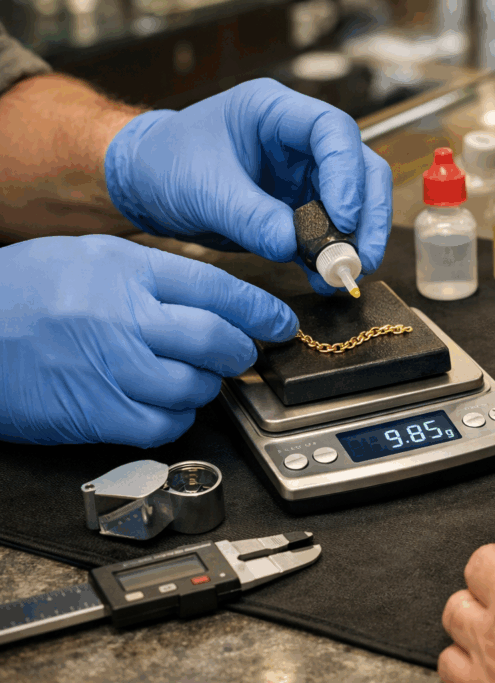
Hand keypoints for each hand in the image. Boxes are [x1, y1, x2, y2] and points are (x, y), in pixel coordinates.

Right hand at [0, 235, 296, 446]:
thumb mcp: (90, 256)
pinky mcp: (97, 413)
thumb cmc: (23, 292)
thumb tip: (215, 298)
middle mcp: (124, 318)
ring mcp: (111, 369)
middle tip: (243, 352)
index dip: (260, 310)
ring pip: (195, 387)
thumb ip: (154, 274)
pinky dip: (177, 418)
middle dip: (242, 351)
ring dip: (208, 386)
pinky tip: (167, 404)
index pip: (216, 289)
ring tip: (194, 375)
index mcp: (126, 270)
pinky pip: (164, 426)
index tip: (281, 321)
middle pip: (215, 341)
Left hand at [104, 79, 392, 294]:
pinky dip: (332, 258)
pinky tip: (325, 280)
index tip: (343, 217)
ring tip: (346, 273)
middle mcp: (298, 142)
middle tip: (362, 256)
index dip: (347, 174)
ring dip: (357, 240)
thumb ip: (249, 216)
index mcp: (274, 113)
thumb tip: (293, 245)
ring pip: (356, 202)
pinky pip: (330, 234)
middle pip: (360, 167)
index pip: (333, 131)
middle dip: (367, 213)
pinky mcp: (299, 210)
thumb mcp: (201, 188)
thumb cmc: (163, 165)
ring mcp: (303, 176)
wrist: (143, 187)